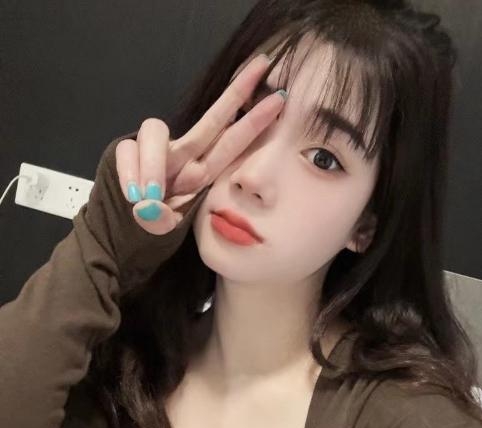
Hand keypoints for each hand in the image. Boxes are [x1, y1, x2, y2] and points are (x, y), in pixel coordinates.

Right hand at [114, 53, 284, 235]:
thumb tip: (151, 209)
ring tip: (148, 196)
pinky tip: (132, 195)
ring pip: (155, 131)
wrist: (120, 228)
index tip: (280, 100)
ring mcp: (155, 152)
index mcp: (201, 174)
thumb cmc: (148, 226)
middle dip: (237, 93)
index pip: (231, 144)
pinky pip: (127, 151)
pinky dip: (129, 173)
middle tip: (262, 65)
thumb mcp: (163, 228)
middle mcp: (183, 157)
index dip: (253, 123)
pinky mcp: (126, 150)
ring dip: (153, 163)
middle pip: (211, 120)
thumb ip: (162, 221)